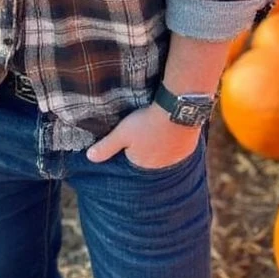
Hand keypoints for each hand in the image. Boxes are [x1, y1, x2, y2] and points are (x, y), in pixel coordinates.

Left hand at [85, 103, 201, 168]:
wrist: (178, 110)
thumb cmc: (147, 122)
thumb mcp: (122, 133)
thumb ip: (106, 146)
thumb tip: (89, 158)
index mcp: (141, 164)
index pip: (132, 159)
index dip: (129, 145)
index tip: (131, 133)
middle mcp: (160, 166)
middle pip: (149, 157)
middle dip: (146, 146)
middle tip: (145, 129)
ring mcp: (177, 158)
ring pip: (165, 153)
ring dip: (162, 143)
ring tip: (158, 127)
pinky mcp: (188, 148)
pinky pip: (179, 147)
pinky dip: (175, 139)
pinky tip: (172, 127)